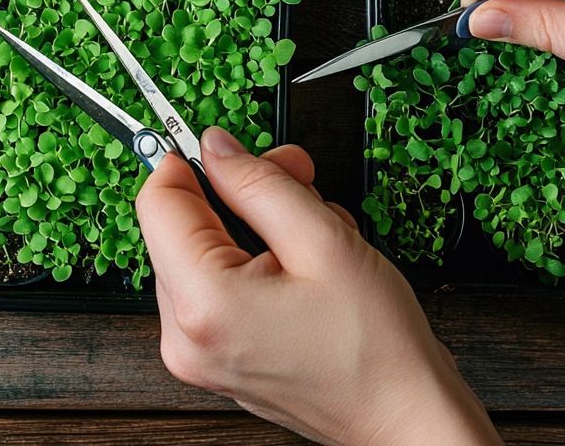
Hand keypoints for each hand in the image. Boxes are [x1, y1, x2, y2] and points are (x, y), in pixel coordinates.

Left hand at [137, 128, 501, 445]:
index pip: (158, 201)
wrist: (406, 419)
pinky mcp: (214, 357)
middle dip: (239, 193)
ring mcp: (197, 351)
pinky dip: (255, 262)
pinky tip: (304, 266)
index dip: (190, 160)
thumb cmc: (378, 350)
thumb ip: (259, 183)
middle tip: (298, 180)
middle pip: (182, 225)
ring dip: (255, 227)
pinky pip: (217, 284)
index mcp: (202, 303)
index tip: (228, 145)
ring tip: (315, 235)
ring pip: (203, 250)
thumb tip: (215, 147)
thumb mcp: (324, 240)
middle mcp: (184, 334)